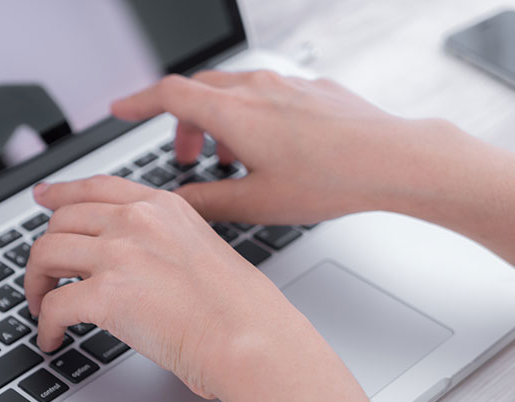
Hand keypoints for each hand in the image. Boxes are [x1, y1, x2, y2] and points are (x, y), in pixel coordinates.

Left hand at [24, 175, 302, 397]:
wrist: (251, 336)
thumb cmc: (239, 308)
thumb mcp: (202, 249)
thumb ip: (162, 244)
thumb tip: (133, 268)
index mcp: (162, 207)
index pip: (96, 187)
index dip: (61, 192)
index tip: (44, 197)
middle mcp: (136, 221)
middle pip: (61, 220)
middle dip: (42, 250)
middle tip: (41, 274)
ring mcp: (120, 254)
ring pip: (45, 254)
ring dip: (35, 283)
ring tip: (40, 306)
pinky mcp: (108, 294)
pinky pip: (54, 305)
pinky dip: (44, 325)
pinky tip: (52, 338)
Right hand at [112, 70, 443, 224]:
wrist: (393, 160)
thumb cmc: (330, 181)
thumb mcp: (256, 203)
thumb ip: (206, 202)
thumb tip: (175, 203)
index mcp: (234, 113)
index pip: (168, 95)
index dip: (138, 102)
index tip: (120, 110)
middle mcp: (257, 89)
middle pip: (199, 92)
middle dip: (183, 121)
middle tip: (187, 155)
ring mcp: (286, 84)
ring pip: (234, 92)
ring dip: (220, 120)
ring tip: (231, 158)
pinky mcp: (312, 88)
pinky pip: (267, 94)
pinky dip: (252, 115)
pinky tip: (272, 148)